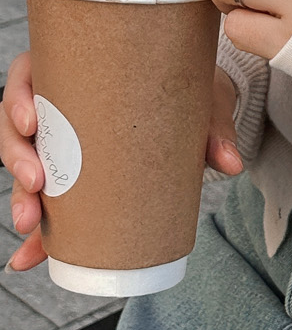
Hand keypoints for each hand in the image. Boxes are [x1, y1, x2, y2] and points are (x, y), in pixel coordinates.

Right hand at [0, 54, 242, 272]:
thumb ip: (214, 130)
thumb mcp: (203, 102)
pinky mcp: (77, 177)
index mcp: (77, 72)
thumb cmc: (191, 92)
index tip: (29, 122)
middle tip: (35, 183)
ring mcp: (64, 144)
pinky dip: (38, 233)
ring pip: (27, 166)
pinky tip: (28, 257)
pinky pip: (50, 202)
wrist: (203, 106)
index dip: (17, 98)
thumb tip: (231, 164)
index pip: (29, 75)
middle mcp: (61, 106)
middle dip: (16, 157)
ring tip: (30, 224)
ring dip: (21, 197)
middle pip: (18, 126)